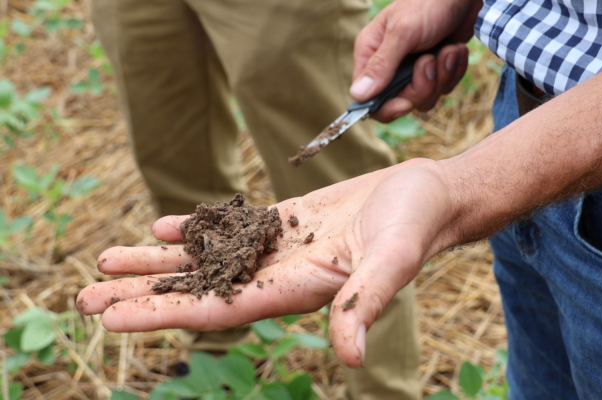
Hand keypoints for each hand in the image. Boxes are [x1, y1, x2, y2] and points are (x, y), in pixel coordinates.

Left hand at [76, 159, 458, 367]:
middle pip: (203, 289)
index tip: (115, 317)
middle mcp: (283, 275)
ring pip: (210, 258)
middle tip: (88, 294)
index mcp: (301, 290)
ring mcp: (283, 249)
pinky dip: (197, 228)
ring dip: (160, 261)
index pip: (222, 309)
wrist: (431, 195)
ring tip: (110, 260)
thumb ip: (367, 301)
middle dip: (146, 292)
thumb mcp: (394, 258)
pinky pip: (233, 228)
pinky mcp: (288, 222)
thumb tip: (349, 356)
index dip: (166, 313)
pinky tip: (166, 227)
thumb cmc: (418, 223)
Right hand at [350, 0, 482, 121]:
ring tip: (448, 49)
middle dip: (422, 86)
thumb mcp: (402, 33)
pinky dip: (454, 71)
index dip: (388, 106)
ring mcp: (413, 70)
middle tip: (431, 60)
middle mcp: (389, 66)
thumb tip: (357, 95)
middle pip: (400, 102)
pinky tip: (455, 49)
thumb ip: (381, 65)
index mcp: (371, 54)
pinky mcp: (435, 70)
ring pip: (425, 98)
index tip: (405, 101)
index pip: (368, 99)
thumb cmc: (428, 3)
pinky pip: (443, 88)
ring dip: (442, 76)